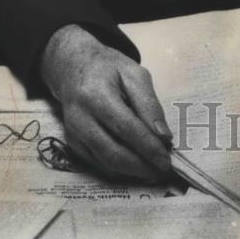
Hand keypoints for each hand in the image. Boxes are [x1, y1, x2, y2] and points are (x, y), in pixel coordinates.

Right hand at [40, 24, 172, 182]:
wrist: (73, 67)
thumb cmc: (108, 69)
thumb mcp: (134, 74)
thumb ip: (149, 104)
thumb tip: (163, 136)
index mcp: (96, 95)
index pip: (126, 128)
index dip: (148, 147)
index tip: (166, 159)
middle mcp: (80, 118)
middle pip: (113, 152)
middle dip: (141, 166)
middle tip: (163, 170)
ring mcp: (74, 133)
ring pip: (105, 163)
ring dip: (132, 171)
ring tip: (153, 170)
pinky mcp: (73, 143)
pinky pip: (98, 163)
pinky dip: (119, 169)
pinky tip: (136, 166)